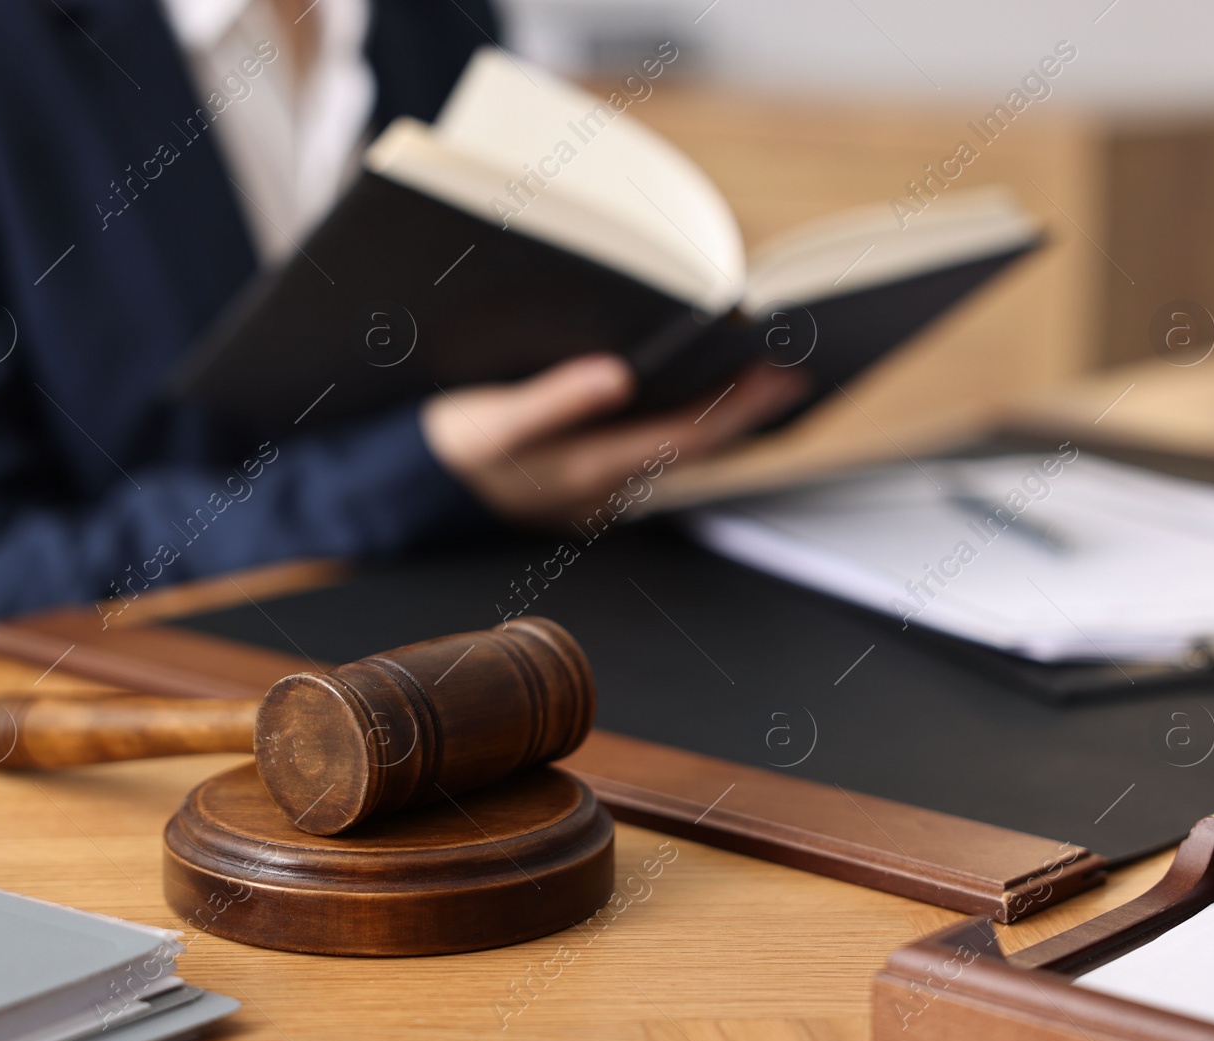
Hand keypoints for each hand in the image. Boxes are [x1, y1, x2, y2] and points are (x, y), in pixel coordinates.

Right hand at [421, 353, 807, 525]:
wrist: (417, 494)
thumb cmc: (453, 451)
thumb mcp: (491, 422)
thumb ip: (552, 401)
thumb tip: (614, 375)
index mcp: (587, 469)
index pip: (684, 438)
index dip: (737, 408)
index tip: (779, 376)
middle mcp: (606, 487)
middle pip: (693, 448)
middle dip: (746, 411)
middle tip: (795, 374)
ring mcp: (601, 488)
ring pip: (678, 454)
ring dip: (723, 419)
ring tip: (764, 379)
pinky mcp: (590, 479)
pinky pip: (656, 452)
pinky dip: (688, 426)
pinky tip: (704, 401)